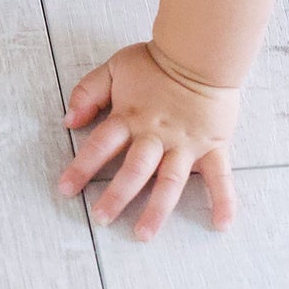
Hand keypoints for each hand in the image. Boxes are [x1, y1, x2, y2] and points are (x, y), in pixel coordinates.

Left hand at [57, 42, 238, 240]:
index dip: (81, 167)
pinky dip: (224, 200)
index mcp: (130, 117)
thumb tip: (68, 120)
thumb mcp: (114, 68)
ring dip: (156, 210)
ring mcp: (185, 144)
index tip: (65, 190)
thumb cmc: (156, 62)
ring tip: (143, 234)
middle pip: (133, 170)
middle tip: (101, 219)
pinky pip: (220, 177)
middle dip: (115, 196)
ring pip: (169, 182)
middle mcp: (155, 136)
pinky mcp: (212, 147)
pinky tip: (221, 224)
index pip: (100, 145)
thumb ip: (88, 92)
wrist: (200, 53)